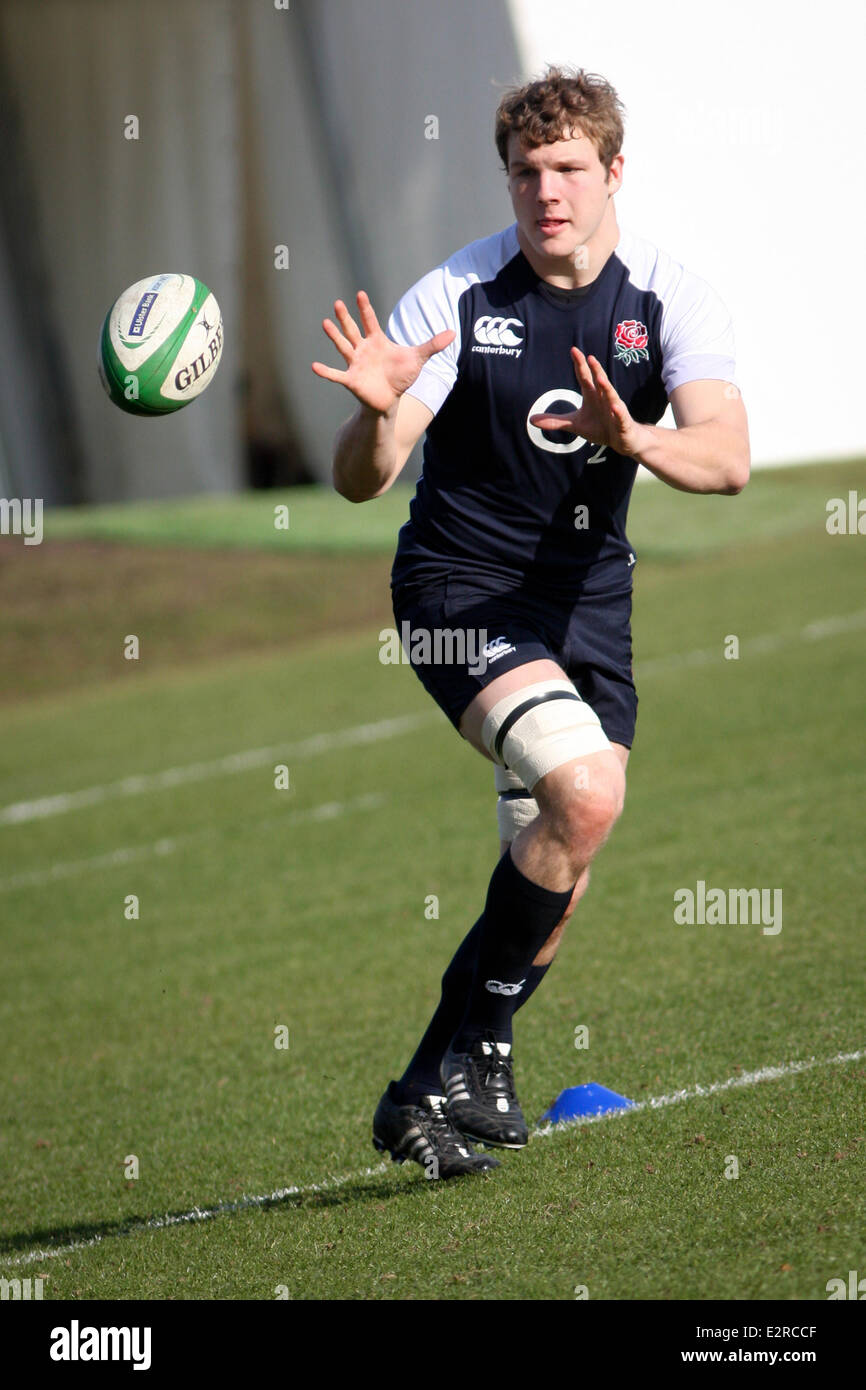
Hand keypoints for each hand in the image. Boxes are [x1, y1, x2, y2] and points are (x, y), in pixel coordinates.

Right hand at [312, 291, 454, 413]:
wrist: (391, 399)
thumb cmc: (401, 376)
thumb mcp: (418, 358)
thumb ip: (433, 345)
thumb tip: (453, 333)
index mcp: (377, 341)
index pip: (370, 321)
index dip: (365, 309)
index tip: (360, 294)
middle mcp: (364, 350)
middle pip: (353, 330)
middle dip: (346, 318)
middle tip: (337, 302)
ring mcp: (356, 364)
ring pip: (343, 347)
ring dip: (334, 336)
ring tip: (324, 323)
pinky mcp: (351, 380)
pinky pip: (336, 374)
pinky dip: (326, 371)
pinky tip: (314, 366)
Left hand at [529, 347, 647, 457]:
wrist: (623, 440)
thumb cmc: (600, 428)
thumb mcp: (575, 425)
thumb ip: (555, 421)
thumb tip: (531, 420)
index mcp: (593, 396)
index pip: (585, 377)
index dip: (580, 365)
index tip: (573, 350)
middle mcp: (605, 399)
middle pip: (600, 382)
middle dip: (595, 369)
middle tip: (589, 357)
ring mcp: (615, 410)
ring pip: (612, 396)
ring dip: (607, 387)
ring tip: (600, 378)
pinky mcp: (623, 424)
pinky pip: (621, 417)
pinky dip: (618, 412)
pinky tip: (615, 407)